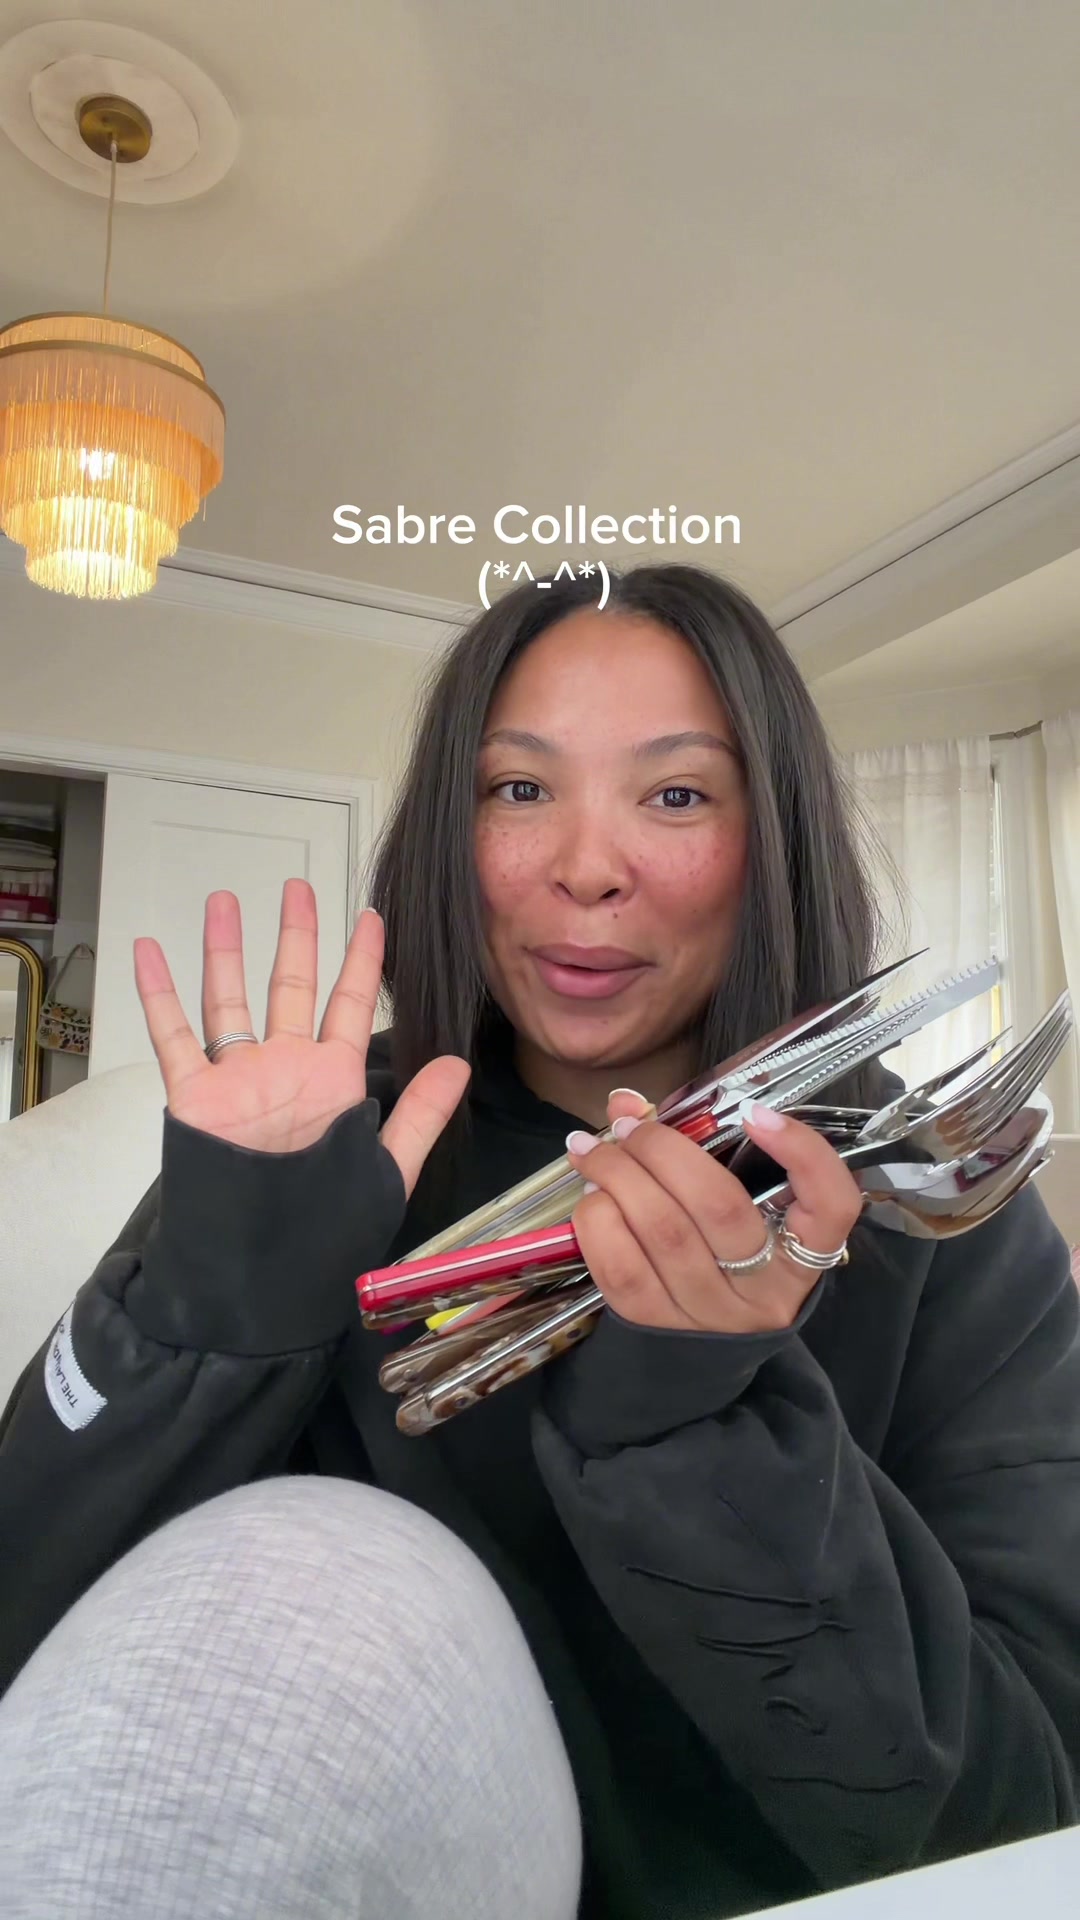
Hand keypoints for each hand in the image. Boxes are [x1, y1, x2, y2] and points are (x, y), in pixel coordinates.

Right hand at [133, 880, 469, 1196]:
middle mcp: (287, 1068)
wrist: (260, 1271)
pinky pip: (173, 1037)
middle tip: (299, 886)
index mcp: (334, 1081)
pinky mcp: (195, 1096)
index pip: (352, 1005)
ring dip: (225, 948)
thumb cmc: (325, 1229)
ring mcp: (239, 1078)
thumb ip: (419, 1114)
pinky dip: (158, 994)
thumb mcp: (386, 1170)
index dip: (363, 961)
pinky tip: (148, 951)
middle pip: (292, 986)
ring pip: (231, 998)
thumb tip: (459, 1063)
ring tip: (223, 898)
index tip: (372, 917)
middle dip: (297, 936)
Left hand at [565, 1089, 863, 1333]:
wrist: (697, 1355)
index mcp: (800, 1257)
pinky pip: (621, 1267)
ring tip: (593, 1152)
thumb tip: (624, 1102)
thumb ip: (695, 1150)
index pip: (831, 1206)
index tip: (757, 1114)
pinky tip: (592, 1196)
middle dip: (662, 1149)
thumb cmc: (721, 1259)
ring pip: (663, 1230)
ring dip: (617, 1175)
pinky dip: (598, 1218)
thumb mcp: (734, 1210)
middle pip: (718, 1206)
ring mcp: (707, 1313)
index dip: (802, 1153)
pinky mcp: (654, 1326)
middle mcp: (762, 1290)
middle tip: (630, 1125)